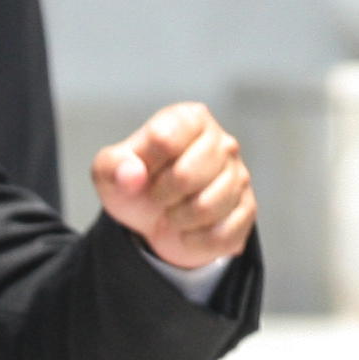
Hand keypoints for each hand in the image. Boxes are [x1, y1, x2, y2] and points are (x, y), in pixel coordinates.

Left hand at [92, 102, 255, 273]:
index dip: (143, 166)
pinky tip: (190, 230)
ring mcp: (240, 175)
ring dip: (178, 220)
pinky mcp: (247, 210)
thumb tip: (133, 174)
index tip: (141, 171)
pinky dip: (194, 240)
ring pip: (205, 207)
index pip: (164, 139)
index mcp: (190, 119)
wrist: (155, 221)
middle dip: (162, 195)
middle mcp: (222, 141)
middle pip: (186, 175)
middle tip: (158, 196)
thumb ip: (114, 165)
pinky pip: (220, 234)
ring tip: (173, 212)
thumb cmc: (137, 185)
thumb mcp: (111, 171)